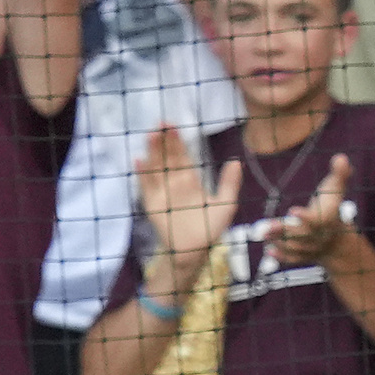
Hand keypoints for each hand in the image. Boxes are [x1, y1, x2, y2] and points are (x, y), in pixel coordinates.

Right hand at [132, 125, 244, 289]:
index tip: (172, 125)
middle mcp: (174, 182)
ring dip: (152, 152)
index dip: (177, 140)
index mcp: (191, 179)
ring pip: (156, 167)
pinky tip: (138, 160)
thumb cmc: (211, 228)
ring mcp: (162, 191)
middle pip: (167, 157)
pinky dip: (142, 174)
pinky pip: (145, 186)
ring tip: (151, 136)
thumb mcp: (226, 205)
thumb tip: (236, 161)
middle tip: (160, 124)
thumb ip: (230, 183)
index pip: (183, 155)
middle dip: (164, 141)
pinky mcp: (151, 203)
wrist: (195, 250)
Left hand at [262, 154, 352, 268]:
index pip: (318, 219)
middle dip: (286, 232)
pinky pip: (295, 259)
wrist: (337, 239)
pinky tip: (269, 252)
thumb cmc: (332, 206)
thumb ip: (340, 173)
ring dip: (281, 243)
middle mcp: (321, 236)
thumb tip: (341, 157)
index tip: (292, 211)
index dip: (306, 216)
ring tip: (264, 235)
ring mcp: (314, 248)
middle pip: (304, 235)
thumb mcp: (337, 188)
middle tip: (267, 227)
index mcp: (328, 219)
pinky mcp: (306, 256)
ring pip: (298, 248)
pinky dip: (283, 257)